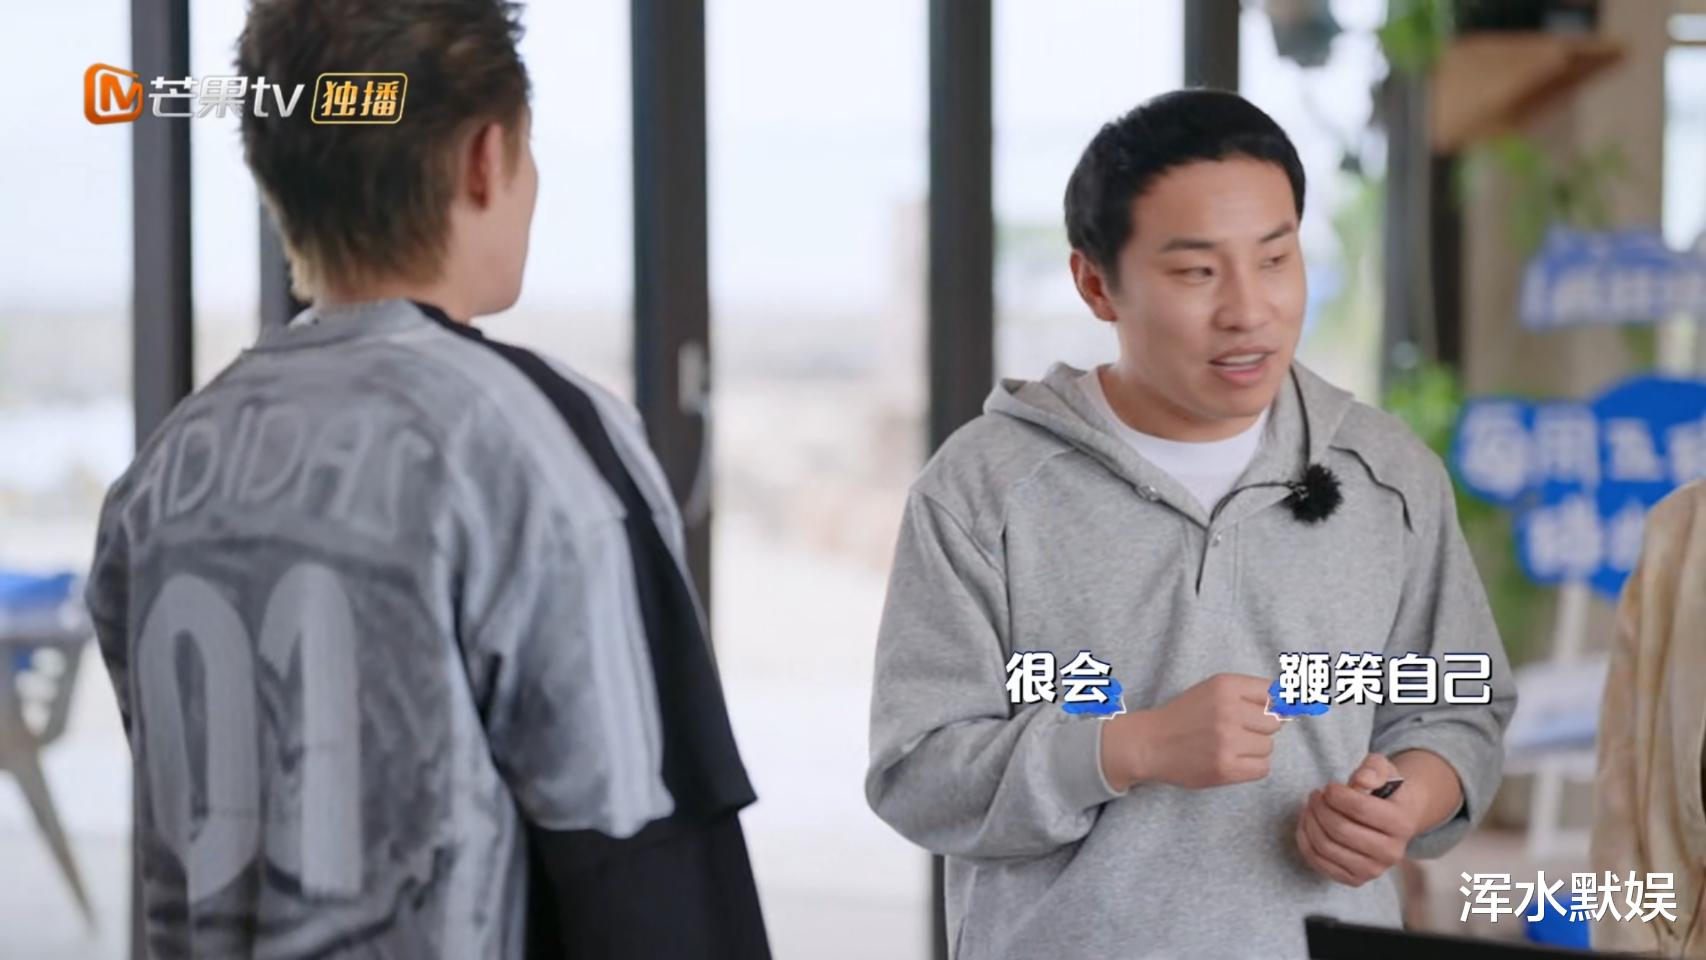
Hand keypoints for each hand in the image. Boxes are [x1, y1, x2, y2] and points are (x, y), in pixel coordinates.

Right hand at [1100, 673, 1279, 790]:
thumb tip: (1296, 705)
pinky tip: (1230, 761)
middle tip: (1236, 731)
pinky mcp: (1226, 768)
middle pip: (1275, 722)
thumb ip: (1251, 693)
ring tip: (1228, 746)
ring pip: (1269, 747)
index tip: (1264, 713)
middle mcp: (1228, 710)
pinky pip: (1263, 768)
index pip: (1275, 694)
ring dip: (1254, 749)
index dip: (1273, 706)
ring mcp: (1227, 741)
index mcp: (1225, 685)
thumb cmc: (1185, 716)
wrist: (1150, 743)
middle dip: (1260, 728)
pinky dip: (1250, 767)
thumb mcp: (1214, 691)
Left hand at [1295, 753, 1418, 886]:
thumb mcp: (1383, 769)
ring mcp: (1373, 870)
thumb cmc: (1384, 790)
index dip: (1335, 794)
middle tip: (1315, 795)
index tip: (1329, 786)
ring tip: (1311, 807)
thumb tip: (1361, 781)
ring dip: (1309, 822)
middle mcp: (1391, 853)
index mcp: (1402, 824)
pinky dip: (1305, 840)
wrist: (1394, 820)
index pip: (1359, 808)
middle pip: (1339, 829)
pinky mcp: (1355, 880)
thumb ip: (1373, 768)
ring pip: (1325, 847)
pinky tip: (1308, 823)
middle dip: (1319, 807)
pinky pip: (1318, 862)